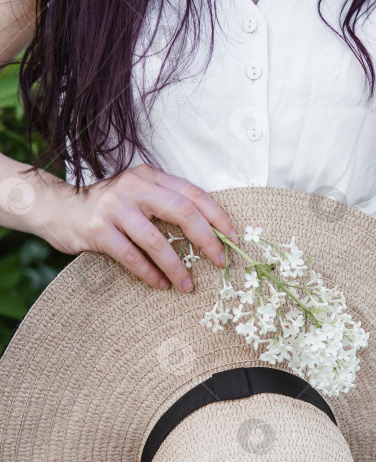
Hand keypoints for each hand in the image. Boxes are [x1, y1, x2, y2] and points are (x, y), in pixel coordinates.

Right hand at [40, 164, 239, 291]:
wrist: (57, 208)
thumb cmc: (106, 207)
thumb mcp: (136, 194)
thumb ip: (164, 203)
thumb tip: (206, 231)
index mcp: (149, 176)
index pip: (193, 193)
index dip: (218, 216)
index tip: (232, 237)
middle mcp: (133, 187)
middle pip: (183, 212)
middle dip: (207, 240)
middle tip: (219, 261)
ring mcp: (115, 208)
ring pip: (157, 241)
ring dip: (176, 267)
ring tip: (187, 285)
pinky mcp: (98, 230)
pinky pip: (131, 256)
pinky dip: (149, 273)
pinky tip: (160, 284)